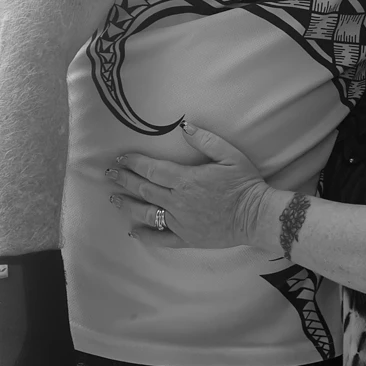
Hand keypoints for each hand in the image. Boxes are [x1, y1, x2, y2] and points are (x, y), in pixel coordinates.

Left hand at [106, 123, 270, 249]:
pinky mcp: (187, 238)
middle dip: (124, 180)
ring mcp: (181, 222)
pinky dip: (146, 235)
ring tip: (114, 199)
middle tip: (109, 174)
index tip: (121, 158)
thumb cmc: (244, 183)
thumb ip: (205, 140)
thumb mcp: (230, 154)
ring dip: (128, 205)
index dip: (134, 163)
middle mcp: (178, 201)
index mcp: (186, 179)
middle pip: (144, 189)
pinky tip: (134, 231)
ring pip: (148, 213)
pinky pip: (161, 239)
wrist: (256, 216)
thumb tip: (185, 126)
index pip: (152, 170)